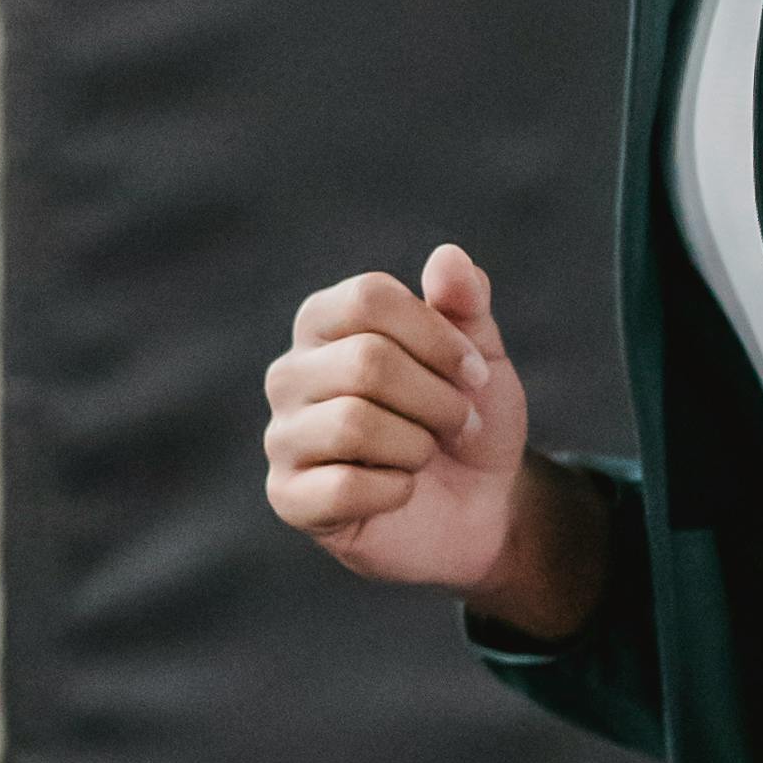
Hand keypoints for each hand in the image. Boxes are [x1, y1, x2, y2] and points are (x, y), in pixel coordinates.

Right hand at [262, 244, 606, 633]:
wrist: (480, 506)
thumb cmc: (466, 418)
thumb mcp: (480, 355)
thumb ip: (465, 304)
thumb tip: (448, 256)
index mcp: (325, 322)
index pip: (369, 298)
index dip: (438, 336)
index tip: (477, 373)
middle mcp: (290, 373)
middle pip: (366, 361)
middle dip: (437, 399)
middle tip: (460, 423)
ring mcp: (282, 435)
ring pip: (354, 424)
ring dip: (418, 446)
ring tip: (427, 456)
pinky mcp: (287, 496)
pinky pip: (342, 488)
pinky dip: (395, 491)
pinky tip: (401, 492)